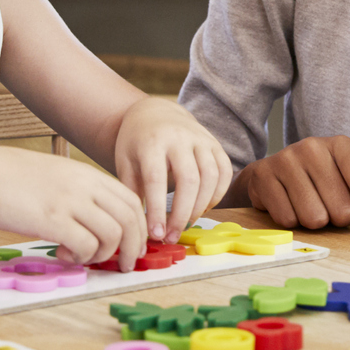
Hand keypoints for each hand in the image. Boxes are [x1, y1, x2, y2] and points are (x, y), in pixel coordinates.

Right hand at [0, 154, 146, 267]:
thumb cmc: (13, 179)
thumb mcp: (57, 176)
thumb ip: (80, 193)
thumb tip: (96, 221)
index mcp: (88, 175)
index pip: (131, 200)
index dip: (139, 227)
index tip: (133, 245)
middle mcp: (85, 186)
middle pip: (130, 219)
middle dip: (132, 247)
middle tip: (123, 264)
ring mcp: (70, 201)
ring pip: (113, 234)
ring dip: (104, 254)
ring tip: (85, 258)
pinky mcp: (51, 219)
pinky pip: (86, 245)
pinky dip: (82, 257)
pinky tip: (66, 255)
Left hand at [113, 98, 232, 242]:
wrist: (155, 112)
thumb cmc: (136, 143)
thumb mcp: (125, 163)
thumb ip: (132, 192)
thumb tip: (137, 230)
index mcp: (152, 141)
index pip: (156, 179)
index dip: (157, 210)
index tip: (155, 234)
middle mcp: (179, 137)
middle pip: (188, 180)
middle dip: (182, 214)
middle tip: (171, 237)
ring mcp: (201, 138)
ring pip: (210, 177)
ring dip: (200, 207)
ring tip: (185, 225)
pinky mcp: (215, 143)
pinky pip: (224, 172)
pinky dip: (217, 195)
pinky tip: (202, 209)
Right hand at [235, 135, 349, 232]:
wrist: (272, 176)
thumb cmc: (321, 184)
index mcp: (342, 145)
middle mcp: (314, 146)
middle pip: (342, 208)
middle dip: (338, 219)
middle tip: (329, 207)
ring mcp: (286, 159)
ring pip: (314, 218)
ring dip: (315, 223)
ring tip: (309, 207)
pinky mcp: (264, 176)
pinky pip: (288, 220)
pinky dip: (292, 222)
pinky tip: (289, 206)